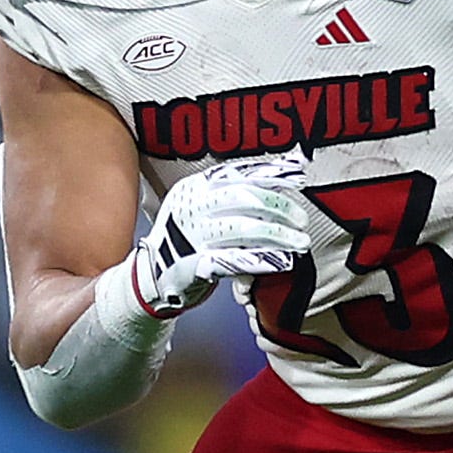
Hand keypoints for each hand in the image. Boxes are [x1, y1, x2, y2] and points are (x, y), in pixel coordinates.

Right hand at [128, 154, 312, 319]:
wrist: (151, 279)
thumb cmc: (186, 243)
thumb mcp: (201, 208)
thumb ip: (232, 195)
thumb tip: (277, 182)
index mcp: (194, 187)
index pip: (238, 173)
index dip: (272, 173)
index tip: (299, 178)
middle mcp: (190, 207)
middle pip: (244, 198)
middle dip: (279, 208)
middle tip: (301, 220)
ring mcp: (190, 237)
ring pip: (242, 229)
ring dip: (277, 235)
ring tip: (299, 242)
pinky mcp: (193, 266)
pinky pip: (233, 260)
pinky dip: (262, 260)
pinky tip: (282, 261)